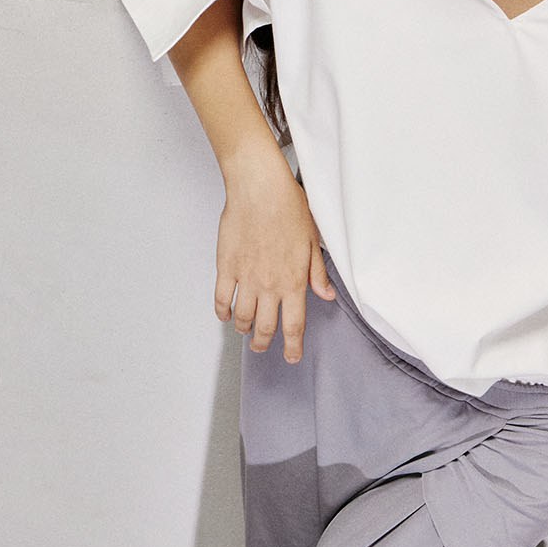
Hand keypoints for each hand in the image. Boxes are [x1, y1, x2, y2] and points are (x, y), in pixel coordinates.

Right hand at [214, 149, 334, 358]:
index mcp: (294, 281)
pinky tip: (226, 315)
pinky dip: (222, 312)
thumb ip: (317, 273)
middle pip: (265, 327)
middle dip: (264, 343)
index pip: (294, 325)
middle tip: (262, 348)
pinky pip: (221, 298)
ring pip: (243, 317)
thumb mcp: (313, 241)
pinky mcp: (226, 266)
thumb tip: (326, 296)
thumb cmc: (289, 208)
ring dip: (244, 329)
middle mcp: (269, 285)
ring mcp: (245, 278)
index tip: (292, 357)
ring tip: (246, 331)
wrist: (260, 189)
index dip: (293, 346)